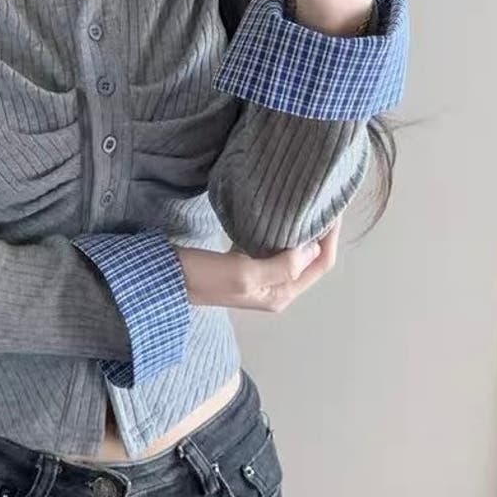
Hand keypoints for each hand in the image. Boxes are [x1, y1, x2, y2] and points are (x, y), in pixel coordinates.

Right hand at [177, 217, 342, 310]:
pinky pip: (272, 247)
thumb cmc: (201, 277)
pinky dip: (279, 232)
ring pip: (292, 252)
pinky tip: (276, 216)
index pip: (319, 265)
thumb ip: (281, 266)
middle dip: (320, 234)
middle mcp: (274, 288)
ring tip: (305, 205)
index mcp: (279, 294)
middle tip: (322, 202)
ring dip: (300, 232)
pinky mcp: (244, 265)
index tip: (332, 209)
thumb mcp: (242, 273)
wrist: (165, 280)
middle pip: (310, 260)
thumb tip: (313, 248)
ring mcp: (259, 278)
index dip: (329, 238)